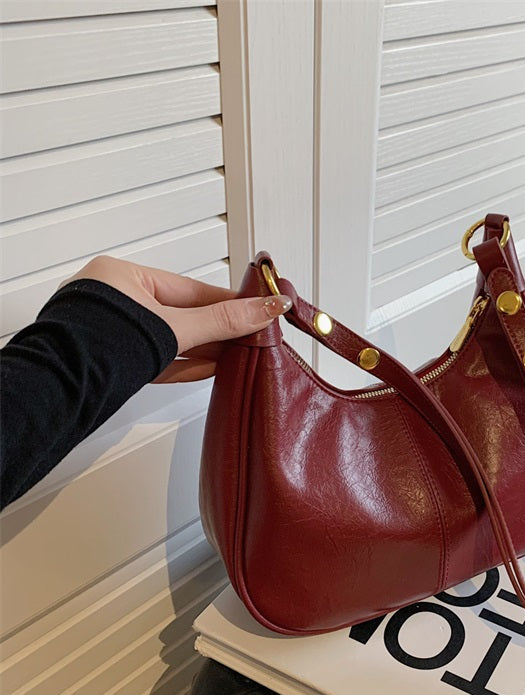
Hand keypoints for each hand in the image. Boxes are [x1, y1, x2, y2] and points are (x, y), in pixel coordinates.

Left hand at [65, 256, 290, 381]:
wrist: (63, 391)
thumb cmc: (99, 348)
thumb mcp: (174, 329)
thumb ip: (223, 320)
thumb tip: (265, 308)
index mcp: (123, 278)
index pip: (191, 288)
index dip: (228, 301)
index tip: (258, 308)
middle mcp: (117, 302)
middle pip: (184, 315)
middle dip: (219, 329)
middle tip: (253, 336)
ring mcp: (115, 334)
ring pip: (172, 340)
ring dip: (206, 350)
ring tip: (239, 355)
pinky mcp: (117, 362)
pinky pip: (159, 359)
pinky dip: (186, 364)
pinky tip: (213, 368)